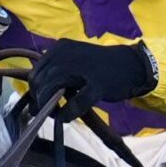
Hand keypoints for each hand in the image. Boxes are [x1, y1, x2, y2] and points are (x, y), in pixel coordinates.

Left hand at [29, 39, 156, 110]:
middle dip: (39, 99)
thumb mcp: (74, 60)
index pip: (36, 71)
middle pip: (41, 81)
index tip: (39, 102)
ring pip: (53, 89)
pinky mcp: (97, 84)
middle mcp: (67, 54)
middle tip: (46, 112)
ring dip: (49, 106)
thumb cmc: (100, 66)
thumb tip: (36, 93)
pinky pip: (75, 102)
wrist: (130, 65)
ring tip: (55, 115)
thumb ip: (56, 70)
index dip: (34, 90)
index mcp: (60, 48)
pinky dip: (67, 113)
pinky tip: (66, 119)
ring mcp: (83, 68)